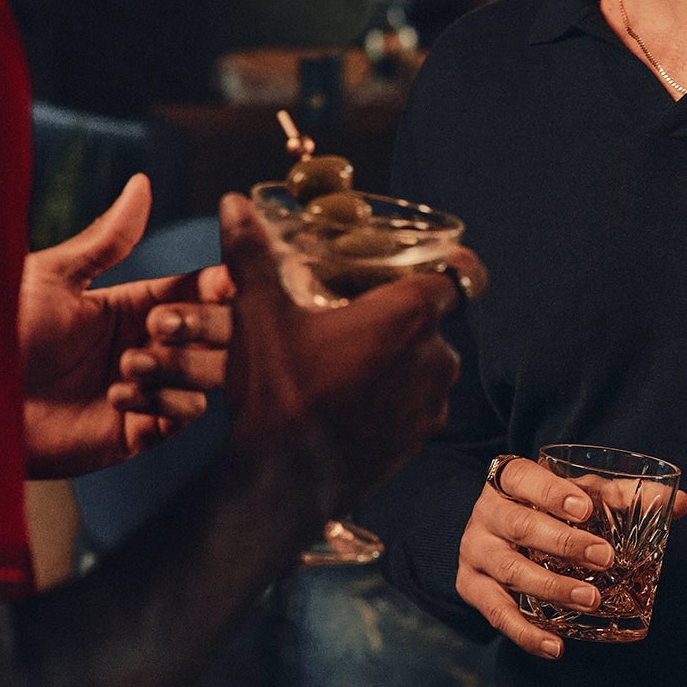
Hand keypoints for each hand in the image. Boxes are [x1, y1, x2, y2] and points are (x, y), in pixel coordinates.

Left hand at [21, 176, 234, 478]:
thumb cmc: (1, 332)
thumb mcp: (54, 277)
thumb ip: (108, 239)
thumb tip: (142, 183)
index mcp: (131, 306)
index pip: (198, 290)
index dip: (218, 286)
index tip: (223, 283)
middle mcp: (146, 347)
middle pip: (216, 333)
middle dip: (201, 326)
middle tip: (159, 326)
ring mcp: (146, 391)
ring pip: (208, 376)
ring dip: (180, 367)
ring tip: (129, 365)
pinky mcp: (136, 433)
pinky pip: (181, 417)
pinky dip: (163, 404)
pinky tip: (116, 397)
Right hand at [220, 192, 483, 511]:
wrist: (282, 483)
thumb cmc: (278, 393)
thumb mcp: (260, 317)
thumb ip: (252, 255)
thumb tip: (233, 203)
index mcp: (409, 316)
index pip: (453, 278)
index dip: (442, 268)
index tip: (427, 265)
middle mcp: (436, 357)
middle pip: (431, 323)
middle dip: (400, 320)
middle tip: (357, 320)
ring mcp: (433, 403)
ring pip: (425, 365)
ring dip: (399, 360)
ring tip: (350, 364)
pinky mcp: (422, 440)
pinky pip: (418, 404)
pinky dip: (395, 398)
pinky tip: (354, 400)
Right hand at [456, 457, 686, 658]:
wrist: (504, 534)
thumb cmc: (550, 508)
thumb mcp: (582, 494)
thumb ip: (625, 497)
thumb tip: (680, 504)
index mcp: (508, 480)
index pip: (521, 477)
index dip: (550, 492)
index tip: (584, 508)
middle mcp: (485, 514)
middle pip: (519, 526)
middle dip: (563, 543)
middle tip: (604, 558)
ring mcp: (474, 552)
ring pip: (510, 572)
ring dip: (553, 588)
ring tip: (591, 601)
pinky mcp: (470, 587)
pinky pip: (497, 613)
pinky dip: (526, 632)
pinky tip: (556, 646)